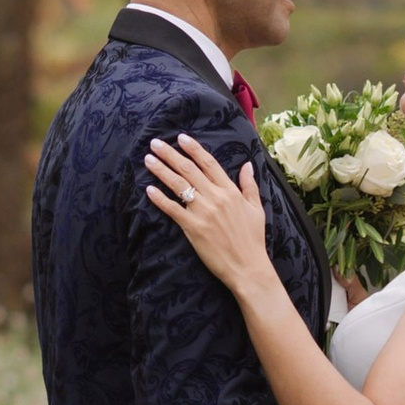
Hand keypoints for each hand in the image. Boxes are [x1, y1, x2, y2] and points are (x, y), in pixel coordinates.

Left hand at [145, 133, 275, 298]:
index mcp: (230, 191)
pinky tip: (149, 190)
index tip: (181, 138)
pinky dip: (160, 199)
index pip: (208, 163)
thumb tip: (247, 165)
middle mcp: (215, 197)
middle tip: (155, 143)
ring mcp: (203, 212)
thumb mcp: (256, 208)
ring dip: (161, 171)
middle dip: (170, 154)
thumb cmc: (253, 239)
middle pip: (189, 170)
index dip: (193, 149)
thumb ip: (249, 185)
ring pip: (178, 185)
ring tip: (148, 160)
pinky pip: (173, 209)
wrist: (248, 266)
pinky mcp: (193, 228)